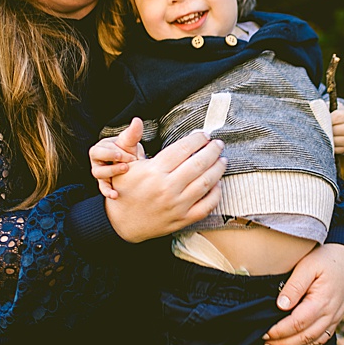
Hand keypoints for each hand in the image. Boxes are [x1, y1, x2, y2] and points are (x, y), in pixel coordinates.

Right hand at [89, 123, 144, 199]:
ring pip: (99, 175)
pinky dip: (108, 191)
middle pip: (96, 162)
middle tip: (127, 165)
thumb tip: (137, 120)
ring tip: (126, 173)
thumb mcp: (130, 141)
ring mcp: (100, 172)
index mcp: (101, 148)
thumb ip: (133, 132)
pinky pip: (103, 188)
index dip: (113, 153)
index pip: (101, 150)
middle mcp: (97, 160)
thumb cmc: (128, 149)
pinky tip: (115, 195)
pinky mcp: (105, 183)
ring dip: (112, 174)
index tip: (128, 155)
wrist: (132, 163)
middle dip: (111, 164)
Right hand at [103, 127, 225, 242]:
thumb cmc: (124, 190)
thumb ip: (132, 141)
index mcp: (154, 171)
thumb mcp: (124, 164)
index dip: (197, 139)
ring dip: (218, 169)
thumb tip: (138, 121)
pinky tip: (217, 183)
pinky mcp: (183, 219)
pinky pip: (207, 205)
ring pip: (206, 183)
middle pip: (199, 164)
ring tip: (222, 160)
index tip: (204, 135)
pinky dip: (216, 193)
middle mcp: (167, 188)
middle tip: (218, 144)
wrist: (120, 224)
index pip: (183, 149)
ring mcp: (177, 205)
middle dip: (213, 150)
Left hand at [263, 243, 343, 344]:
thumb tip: (281, 306)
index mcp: (323, 300)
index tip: (265, 333)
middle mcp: (331, 313)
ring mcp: (335, 318)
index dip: (280, 331)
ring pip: (315, 343)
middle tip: (265, 344)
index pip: (299, 323)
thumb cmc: (325, 259)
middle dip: (284, 344)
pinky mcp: (335, 320)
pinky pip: (322, 340)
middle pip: (306, 337)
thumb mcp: (308, 265)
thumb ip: (295, 285)